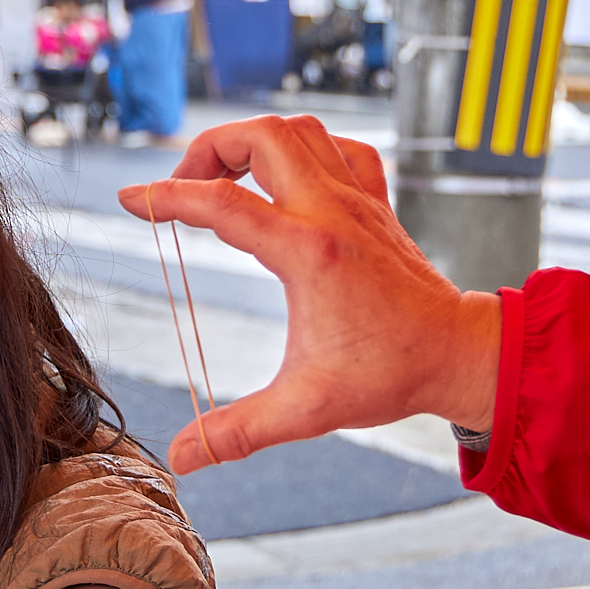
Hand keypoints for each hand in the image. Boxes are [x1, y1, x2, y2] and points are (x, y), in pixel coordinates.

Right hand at [121, 113, 501, 471]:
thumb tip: (183, 458)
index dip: (166, 199)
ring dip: (252, 142)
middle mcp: (332, 211)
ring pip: (298, 130)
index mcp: (308, 251)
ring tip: (224, 180)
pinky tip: (286, 179)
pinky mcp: (375, 204)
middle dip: (208, 148)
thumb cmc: (389, 377)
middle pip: (260, 137)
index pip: (221, 203)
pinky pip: (338, 148)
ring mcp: (357, 201)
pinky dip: (303, 149)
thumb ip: (238, 432)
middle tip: (183, 188)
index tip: (131, 202)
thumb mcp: (306, 409)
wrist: (458, 356)